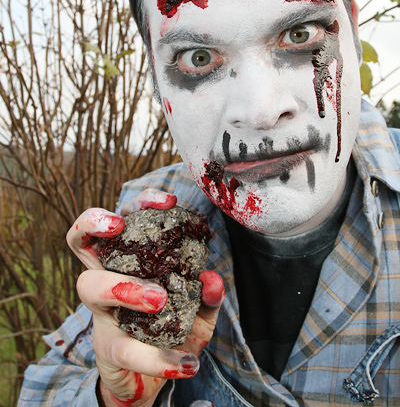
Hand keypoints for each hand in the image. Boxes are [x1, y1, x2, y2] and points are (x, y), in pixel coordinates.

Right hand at [67, 189, 223, 406]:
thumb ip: (206, 295)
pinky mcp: (106, 346)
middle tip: (119, 227)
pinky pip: (123, 347)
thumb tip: (212, 279)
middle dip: (94, 223)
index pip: (125, 217)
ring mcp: (101, 311)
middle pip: (81, 239)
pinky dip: (157, 359)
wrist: (153, 378)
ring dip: (123, 287)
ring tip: (159, 300)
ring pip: (89, 285)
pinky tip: (187, 364)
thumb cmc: (171, 329)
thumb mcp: (196, 311)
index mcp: (129, 258)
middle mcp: (107, 276)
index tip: (169, 201)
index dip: (140, 203)